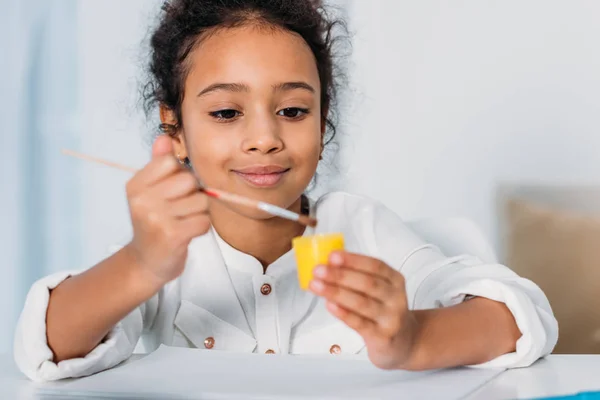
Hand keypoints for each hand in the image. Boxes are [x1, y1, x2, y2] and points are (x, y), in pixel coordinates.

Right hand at [125, 135, 209, 287]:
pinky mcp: (172, 235)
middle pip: (189, 180)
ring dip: (198, 213)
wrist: (146, 262)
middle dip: (192, 194)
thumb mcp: (150, 192)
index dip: (179, 173)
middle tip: (180, 209)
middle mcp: (143, 200)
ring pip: (201, 201)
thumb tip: (164, 137)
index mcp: (136, 185)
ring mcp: (156, 218)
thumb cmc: (153, 224)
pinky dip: (201, 227)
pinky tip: (187, 233)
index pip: (170, 161)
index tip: (172, 190)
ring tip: (183, 221)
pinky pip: (204, 220)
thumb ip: (158, 164)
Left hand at [309, 251, 419, 369]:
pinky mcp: (382, 337)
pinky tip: (329, 304)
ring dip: (336, 292)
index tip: (332, 256)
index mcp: (395, 280)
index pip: (375, 265)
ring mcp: (391, 318)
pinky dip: (343, 313)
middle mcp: (396, 298)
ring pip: (362, 303)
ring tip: (316, 285)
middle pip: (367, 283)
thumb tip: (328, 265)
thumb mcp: (380, 290)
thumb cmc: (383, 310)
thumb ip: (359, 277)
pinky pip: (360, 323)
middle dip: (340, 275)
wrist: (403, 342)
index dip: (353, 260)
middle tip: (318, 270)